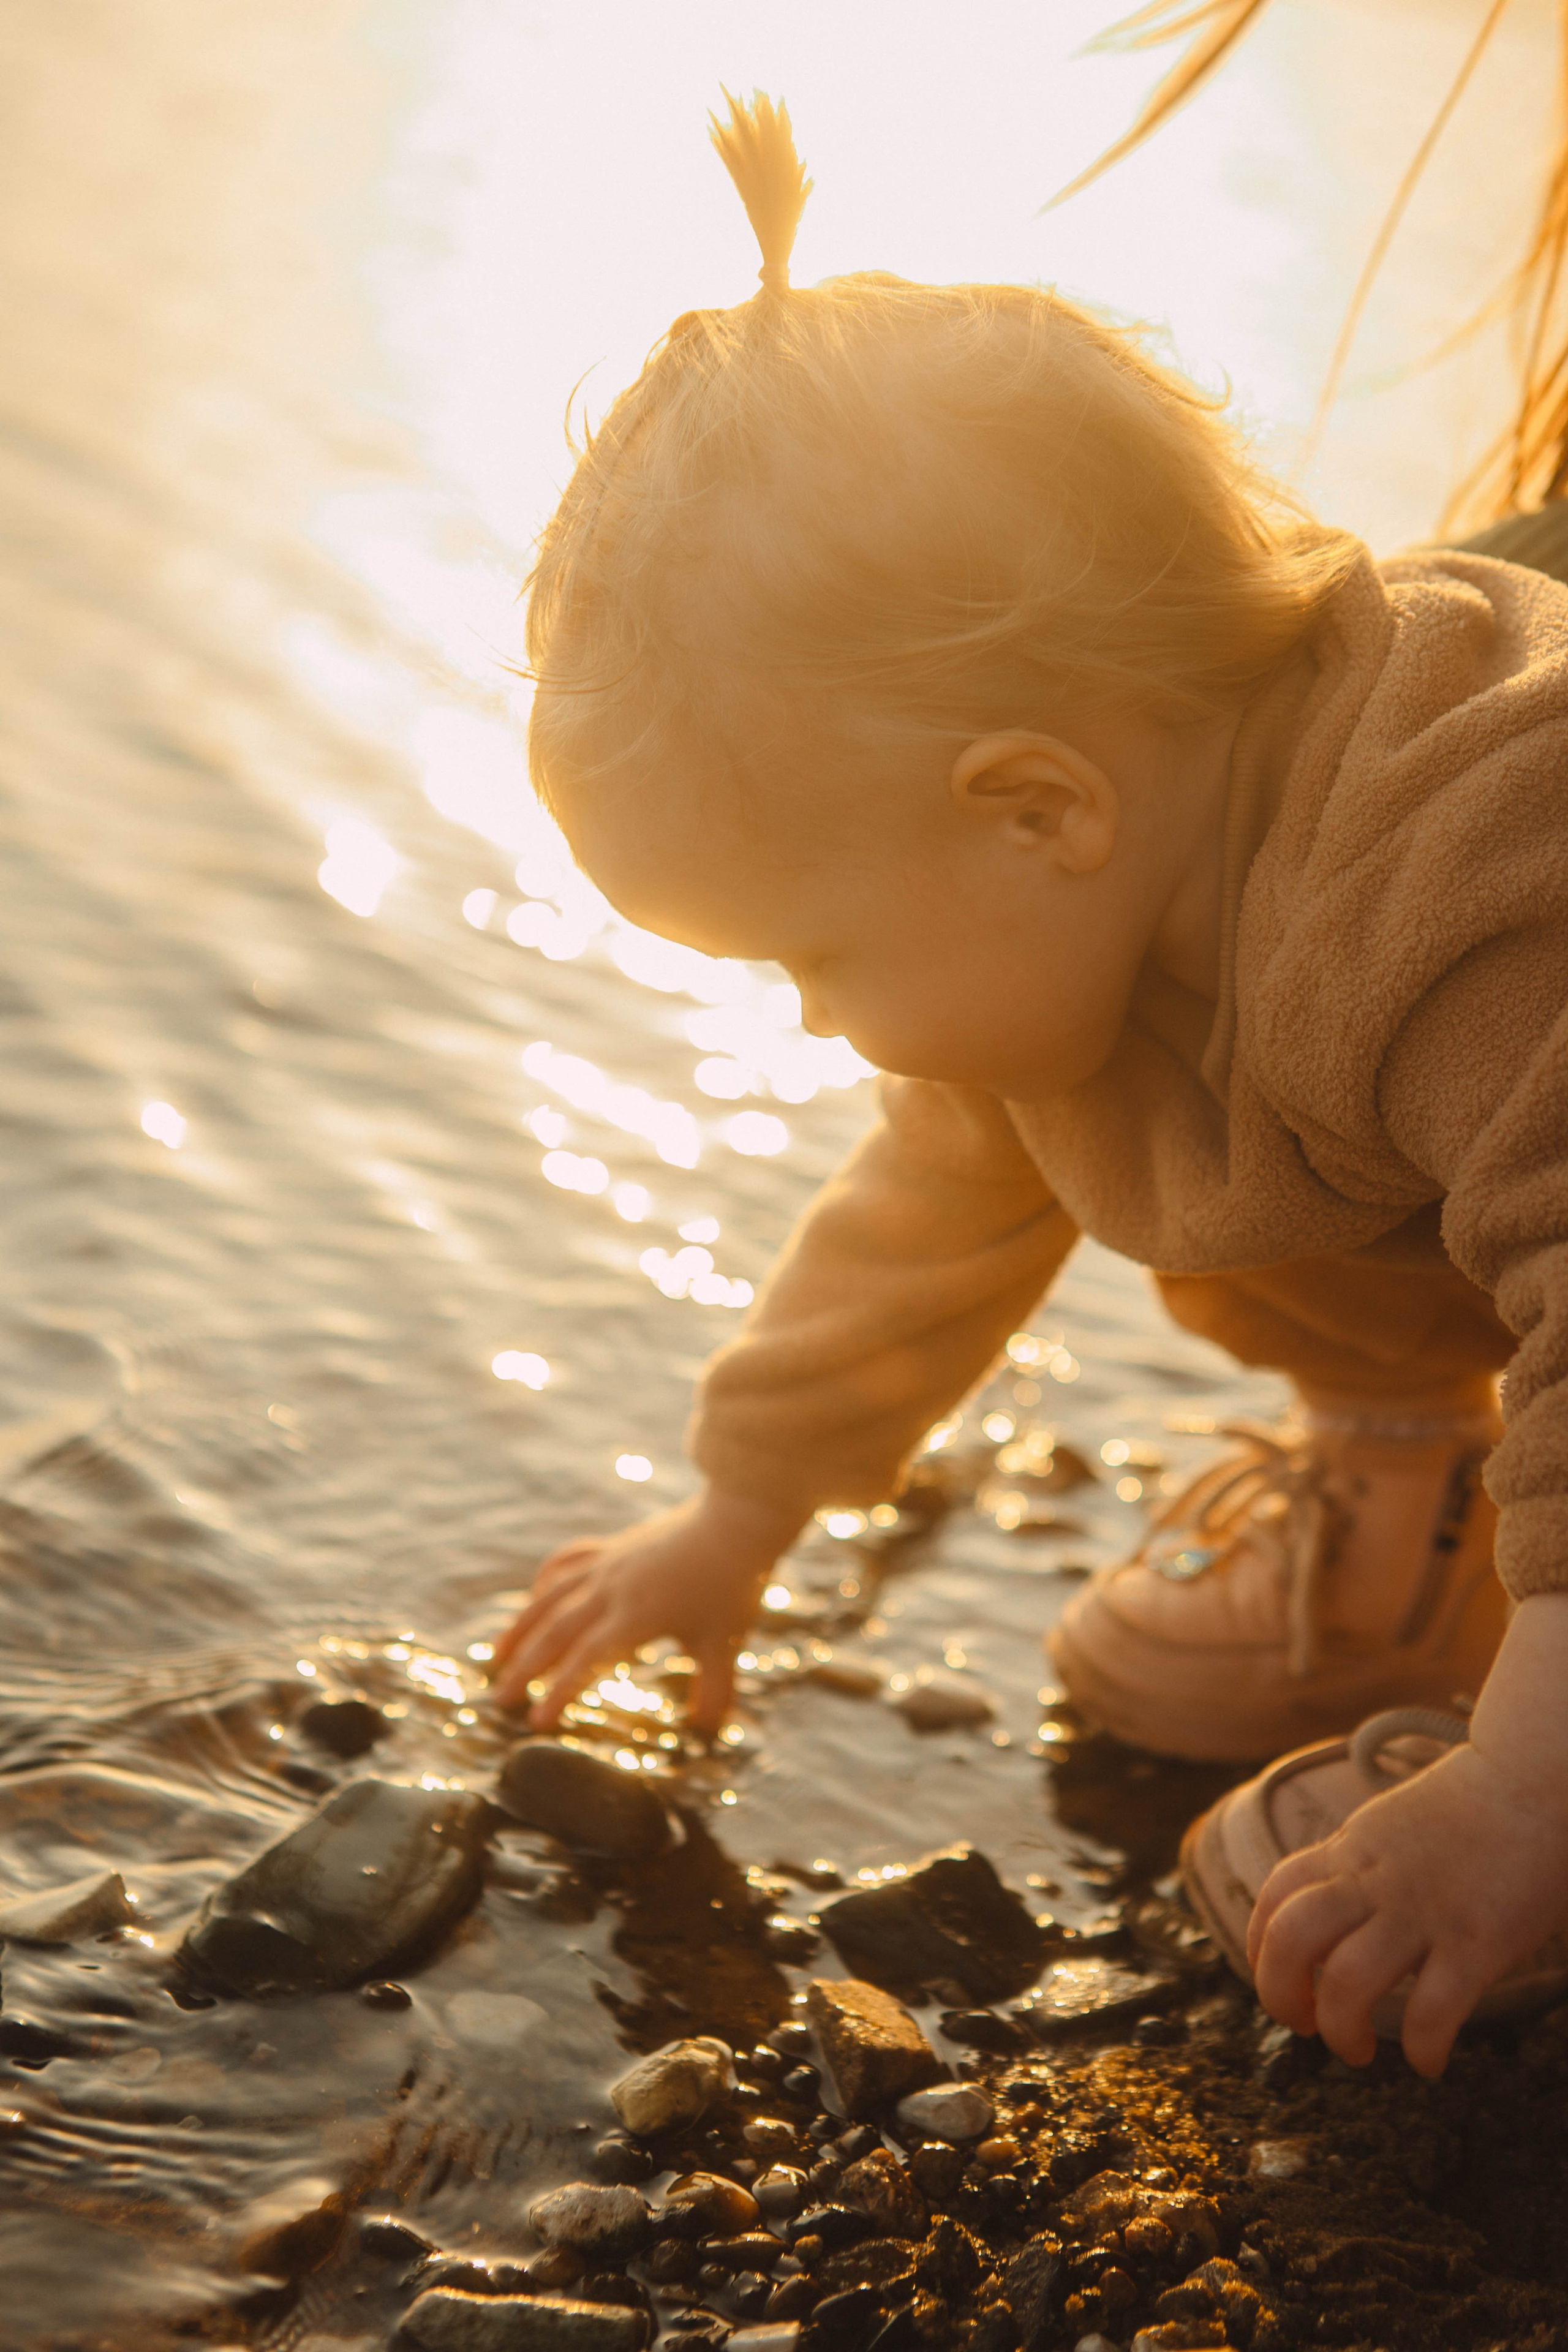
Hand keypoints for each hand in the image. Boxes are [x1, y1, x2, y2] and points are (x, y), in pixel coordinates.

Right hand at [488, 1485, 808, 1733]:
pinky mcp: (615, 1546)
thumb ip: (714, 1688)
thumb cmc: (734, 1583)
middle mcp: (611, 1589)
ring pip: (551, 1597)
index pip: (584, 1660)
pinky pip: (569, 1560)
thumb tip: (707, 1729)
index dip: (558, 1692)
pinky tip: (536, 1595)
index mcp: (634, 1616)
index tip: (536, 1722)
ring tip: (497, 1655)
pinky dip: (547, 1580)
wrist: (737, 1521)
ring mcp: (609, 1564)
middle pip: (556, 1631)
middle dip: (525, 1668)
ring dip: (521, 1626)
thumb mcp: (725, 1642)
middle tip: (501, 1699)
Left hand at [1248, 1594, 1567, 2076]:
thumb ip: (1357, 1865)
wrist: (1534, 1780)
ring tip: (1357, 2050)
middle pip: (1291, 1939)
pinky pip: (1432, 2008)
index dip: (1261, 1949)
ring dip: (1341, 2028)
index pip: (1275, 1897)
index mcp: (1351, 1851)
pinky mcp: (1476, 1941)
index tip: (1280, 1981)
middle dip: (1280, 1994)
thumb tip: (1335, 1910)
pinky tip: (1429, 2063)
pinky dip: (1421, 2047)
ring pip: (1347, 1978)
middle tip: (1305, 2025)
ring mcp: (1423, 1911)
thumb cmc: (1471, 1808)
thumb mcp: (1389, 1825)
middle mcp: (1375, 1881)